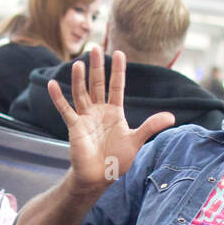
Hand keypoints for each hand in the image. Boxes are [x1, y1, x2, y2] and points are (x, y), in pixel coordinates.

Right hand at [47, 46, 173, 196]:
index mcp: (115, 112)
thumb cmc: (117, 161)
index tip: (120, 53)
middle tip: (95, 48)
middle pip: (97, 84)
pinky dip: (58, 97)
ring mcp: (85, 118)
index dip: (118, 71)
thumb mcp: (136, 141)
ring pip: (81, 93)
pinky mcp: (74, 127)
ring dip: (79, 79)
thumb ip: (150, 126)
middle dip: (97, 67)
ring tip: (79, 63)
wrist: (99, 177)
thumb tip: (171, 117)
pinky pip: (65, 109)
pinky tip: (52, 84)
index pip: (116, 86)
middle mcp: (99, 111)